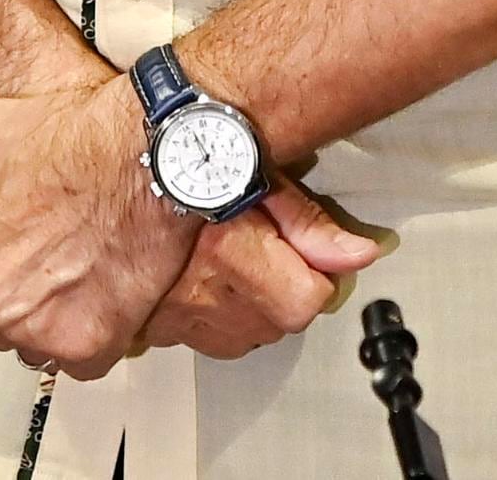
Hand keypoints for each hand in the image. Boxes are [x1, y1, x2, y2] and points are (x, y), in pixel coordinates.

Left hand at [0, 73, 193, 377]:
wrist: (147, 153)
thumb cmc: (72, 137)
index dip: (5, 255)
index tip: (34, 238)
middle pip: (1, 316)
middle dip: (29, 293)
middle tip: (68, 253)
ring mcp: (34, 329)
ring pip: (40, 341)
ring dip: (61, 319)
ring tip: (93, 271)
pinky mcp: (85, 347)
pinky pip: (84, 362)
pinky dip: (99, 338)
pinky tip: (112, 296)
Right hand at [135, 177, 377, 361]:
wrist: (134, 160)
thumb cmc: (198, 157)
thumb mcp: (261, 176)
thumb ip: (310, 223)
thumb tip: (362, 255)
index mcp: (229, 251)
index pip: (306, 300)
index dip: (319, 278)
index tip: (312, 256)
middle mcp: (201, 290)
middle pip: (278, 323)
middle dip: (287, 295)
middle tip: (274, 253)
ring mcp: (174, 313)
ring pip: (245, 338)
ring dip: (254, 311)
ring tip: (244, 266)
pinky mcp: (154, 325)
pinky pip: (207, 340)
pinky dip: (219, 320)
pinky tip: (215, 285)